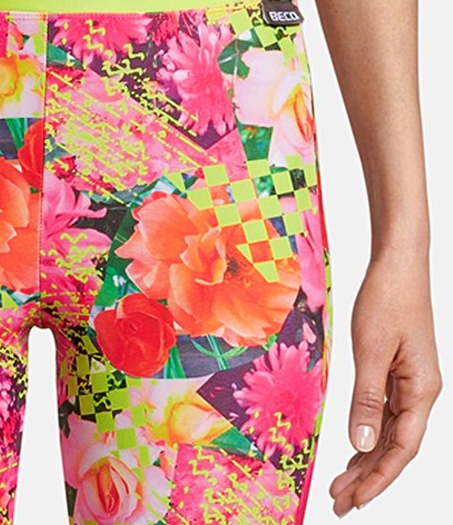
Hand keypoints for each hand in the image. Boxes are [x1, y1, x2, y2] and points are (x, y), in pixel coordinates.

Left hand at [329, 253, 441, 515]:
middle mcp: (421, 391)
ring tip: (341, 484)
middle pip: (396, 447)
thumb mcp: (371, 349)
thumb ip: (367, 398)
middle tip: (339, 502)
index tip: (354, 500)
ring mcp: (411, 381)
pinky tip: (354, 447)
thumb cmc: (387, 298)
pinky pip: (386, 412)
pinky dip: (369, 433)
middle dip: (368, 478)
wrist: (398, 262)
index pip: (401, 449)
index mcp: (422, 390)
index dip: (379, 479)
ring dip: (366, 459)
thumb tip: (361, 444)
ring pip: (390, 432)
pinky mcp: (399, 369)